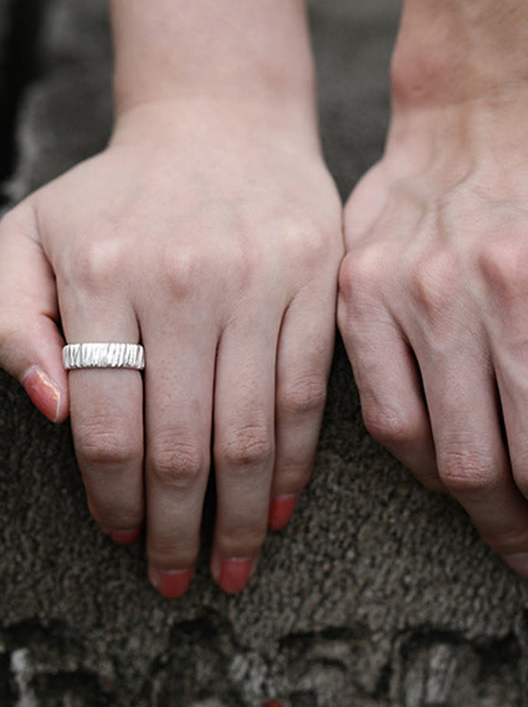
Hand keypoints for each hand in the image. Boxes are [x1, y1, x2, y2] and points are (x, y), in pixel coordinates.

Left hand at [0, 100, 342, 595]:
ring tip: (232, 565)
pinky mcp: (318, 289)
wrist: (224, 126)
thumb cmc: (126, 195)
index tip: (124, 541)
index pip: (108, 424)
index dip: (114, 501)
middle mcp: (187, 282)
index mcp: (105, 271)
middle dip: (179, 531)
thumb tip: (49, 407)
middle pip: (183, 442)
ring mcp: (262, 284)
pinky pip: (307, 396)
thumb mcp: (31, 233)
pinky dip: (294, 463)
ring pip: (251, 431)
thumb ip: (8, 317)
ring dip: (239, 515)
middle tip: (180, 580)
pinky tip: (279, 508)